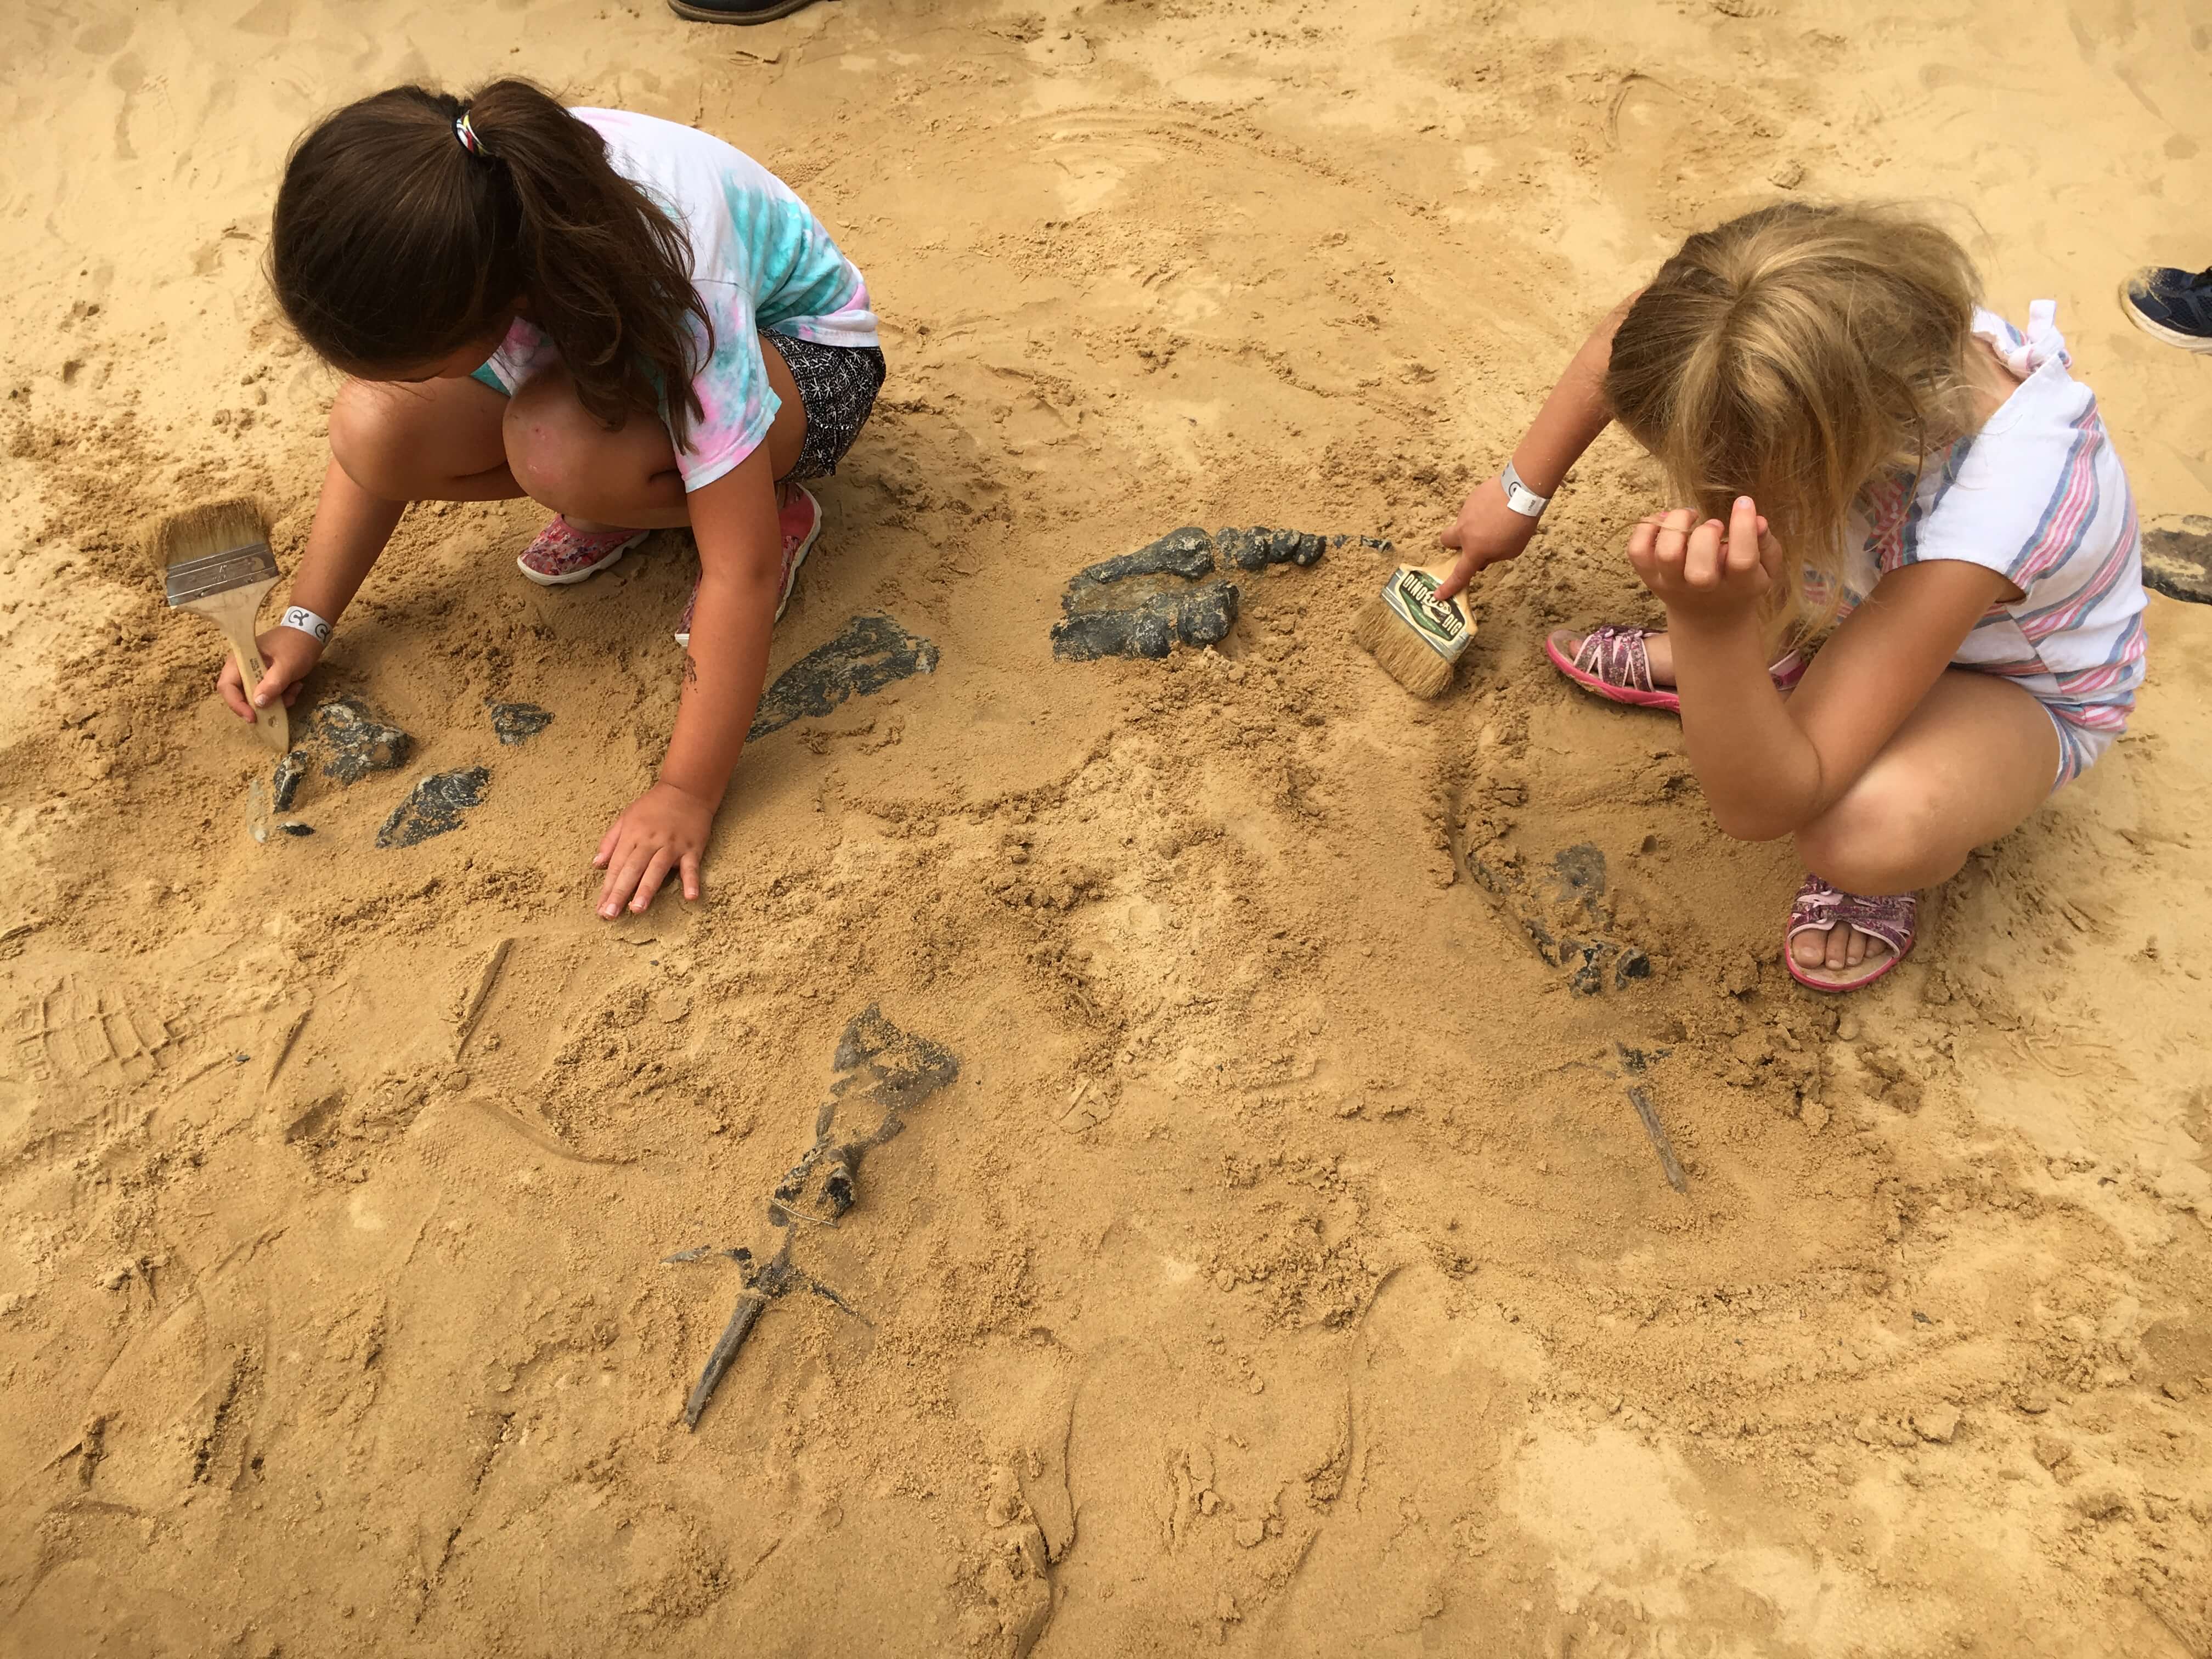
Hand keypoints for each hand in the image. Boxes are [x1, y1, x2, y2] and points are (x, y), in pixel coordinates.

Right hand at [217, 626, 322, 722]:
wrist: (312, 631)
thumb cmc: (297, 645)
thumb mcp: (287, 667)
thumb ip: (272, 685)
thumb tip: (258, 703)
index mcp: (240, 659)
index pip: (227, 686)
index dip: (237, 704)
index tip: (253, 717)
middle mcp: (242, 665)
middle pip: (241, 694)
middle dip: (262, 703)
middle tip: (282, 704)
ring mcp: (254, 670)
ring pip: (257, 695)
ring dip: (277, 699)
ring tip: (295, 690)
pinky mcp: (266, 674)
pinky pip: (268, 691)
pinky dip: (282, 694)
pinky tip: (297, 685)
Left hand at [593, 781, 713, 917]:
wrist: (687, 789)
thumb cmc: (654, 806)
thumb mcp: (626, 817)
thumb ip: (611, 841)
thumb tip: (596, 864)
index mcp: (633, 835)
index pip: (617, 865)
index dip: (608, 888)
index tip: (600, 909)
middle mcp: (650, 841)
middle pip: (632, 869)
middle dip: (620, 892)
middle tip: (610, 914)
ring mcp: (672, 845)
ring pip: (657, 869)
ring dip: (647, 889)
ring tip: (637, 909)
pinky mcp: (692, 848)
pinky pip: (691, 867)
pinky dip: (692, 881)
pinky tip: (690, 897)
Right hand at [1435, 474, 1540, 599]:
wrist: (1521, 490)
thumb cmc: (1519, 525)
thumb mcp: (1512, 550)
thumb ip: (1494, 556)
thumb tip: (1483, 556)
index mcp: (1475, 550)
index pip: (1459, 573)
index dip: (1449, 586)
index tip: (1438, 594)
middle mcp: (1464, 532)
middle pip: (1446, 540)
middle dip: (1454, 543)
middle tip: (1471, 541)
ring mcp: (1465, 513)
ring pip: (1464, 523)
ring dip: (1475, 525)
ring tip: (1497, 519)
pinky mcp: (1471, 498)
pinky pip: (1473, 509)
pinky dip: (1482, 511)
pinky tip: (1498, 506)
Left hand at [1626, 498, 1782, 626]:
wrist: (1708, 619)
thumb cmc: (1739, 584)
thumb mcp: (1764, 569)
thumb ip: (1766, 546)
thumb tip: (1759, 520)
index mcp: (1738, 586)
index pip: (1741, 560)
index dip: (1743, 527)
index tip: (1744, 502)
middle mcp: (1701, 589)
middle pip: (1699, 568)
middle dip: (1707, 535)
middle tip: (1714, 526)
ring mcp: (1671, 584)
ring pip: (1666, 555)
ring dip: (1677, 524)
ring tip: (1690, 517)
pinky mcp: (1649, 576)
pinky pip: (1637, 551)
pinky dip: (1646, 528)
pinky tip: (1666, 521)